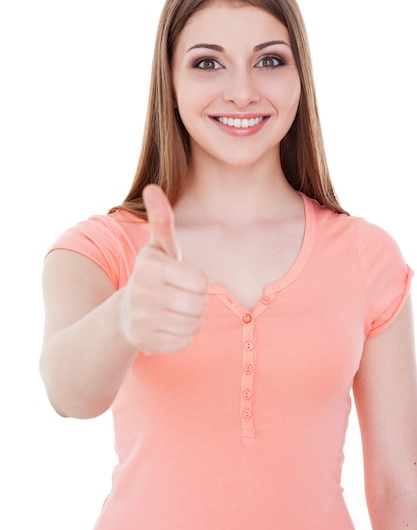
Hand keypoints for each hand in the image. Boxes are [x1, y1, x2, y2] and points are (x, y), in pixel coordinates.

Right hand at [120, 184, 207, 353]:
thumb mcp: (159, 247)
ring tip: (173, 310)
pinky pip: (183, 342)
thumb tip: (152, 187)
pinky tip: (166, 326)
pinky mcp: (145, 342)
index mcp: (150, 267)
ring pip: (194, 325)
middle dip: (196, 302)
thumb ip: (161, 220)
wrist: (125, 313)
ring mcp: (142, 320)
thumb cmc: (153, 274)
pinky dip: (180, 336)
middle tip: (180, 296)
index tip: (183, 279)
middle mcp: (142, 293)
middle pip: (199, 305)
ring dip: (190, 319)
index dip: (197, 281)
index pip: (200, 281)